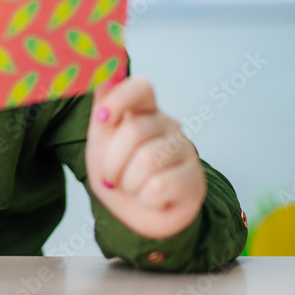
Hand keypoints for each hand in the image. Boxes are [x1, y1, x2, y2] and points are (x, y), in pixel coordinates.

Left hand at [86, 75, 205, 239]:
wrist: (136, 216)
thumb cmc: (119, 176)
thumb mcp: (100, 144)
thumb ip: (102, 112)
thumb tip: (104, 78)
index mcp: (144, 112)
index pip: (141, 87)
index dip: (119, 99)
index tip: (102, 120)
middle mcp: (167, 126)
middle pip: (133, 131)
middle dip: (111, 162)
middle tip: (111, 178)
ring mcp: (184, 151)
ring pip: (145, 161)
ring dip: (128, 182)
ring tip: (133, 187)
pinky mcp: (194, 180)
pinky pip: (158, 187)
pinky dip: (145, 198)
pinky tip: (152, 198)